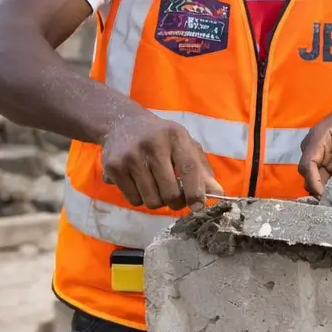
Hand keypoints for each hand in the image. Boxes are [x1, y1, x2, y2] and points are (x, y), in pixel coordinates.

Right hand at [101, 114, 222, 212]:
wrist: (122, 123)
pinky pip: (133, 199)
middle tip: (175, 198)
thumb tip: (218, 193)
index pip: (189, 168)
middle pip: (169, 191)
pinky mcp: (113, 168)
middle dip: (175, 202)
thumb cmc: (162, 138)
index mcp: (176, 136)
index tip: (198, 207)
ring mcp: (130, 157)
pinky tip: (140, 184)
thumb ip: (201, 169)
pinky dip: (140, 199)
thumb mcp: (185, 145)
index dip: (196, 191)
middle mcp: (152, 145)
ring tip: (157, 188)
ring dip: (157, 201)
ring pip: (151, 200)